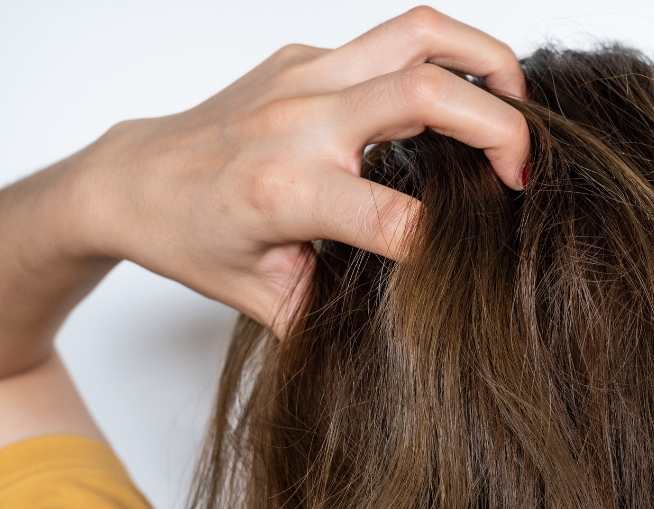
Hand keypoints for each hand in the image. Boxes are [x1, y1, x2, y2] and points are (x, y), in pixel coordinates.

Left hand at [72, 6, 529, 334]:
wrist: (130, 180)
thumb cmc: (190, 238)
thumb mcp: (264, 299)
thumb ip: (337, 312)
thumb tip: (406, 329)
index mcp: (283, 192)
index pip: (396, 214)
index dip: (450, 242)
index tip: (477, 258)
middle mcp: (296, 122)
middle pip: (427, 92)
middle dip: (502, 128)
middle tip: (523, 172)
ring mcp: (302, 76)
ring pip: (420, 34)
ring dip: (486, 61)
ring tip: (515, 107)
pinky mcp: (305, 56)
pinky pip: (394, 37)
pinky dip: (443, 63)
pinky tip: (454, 105)